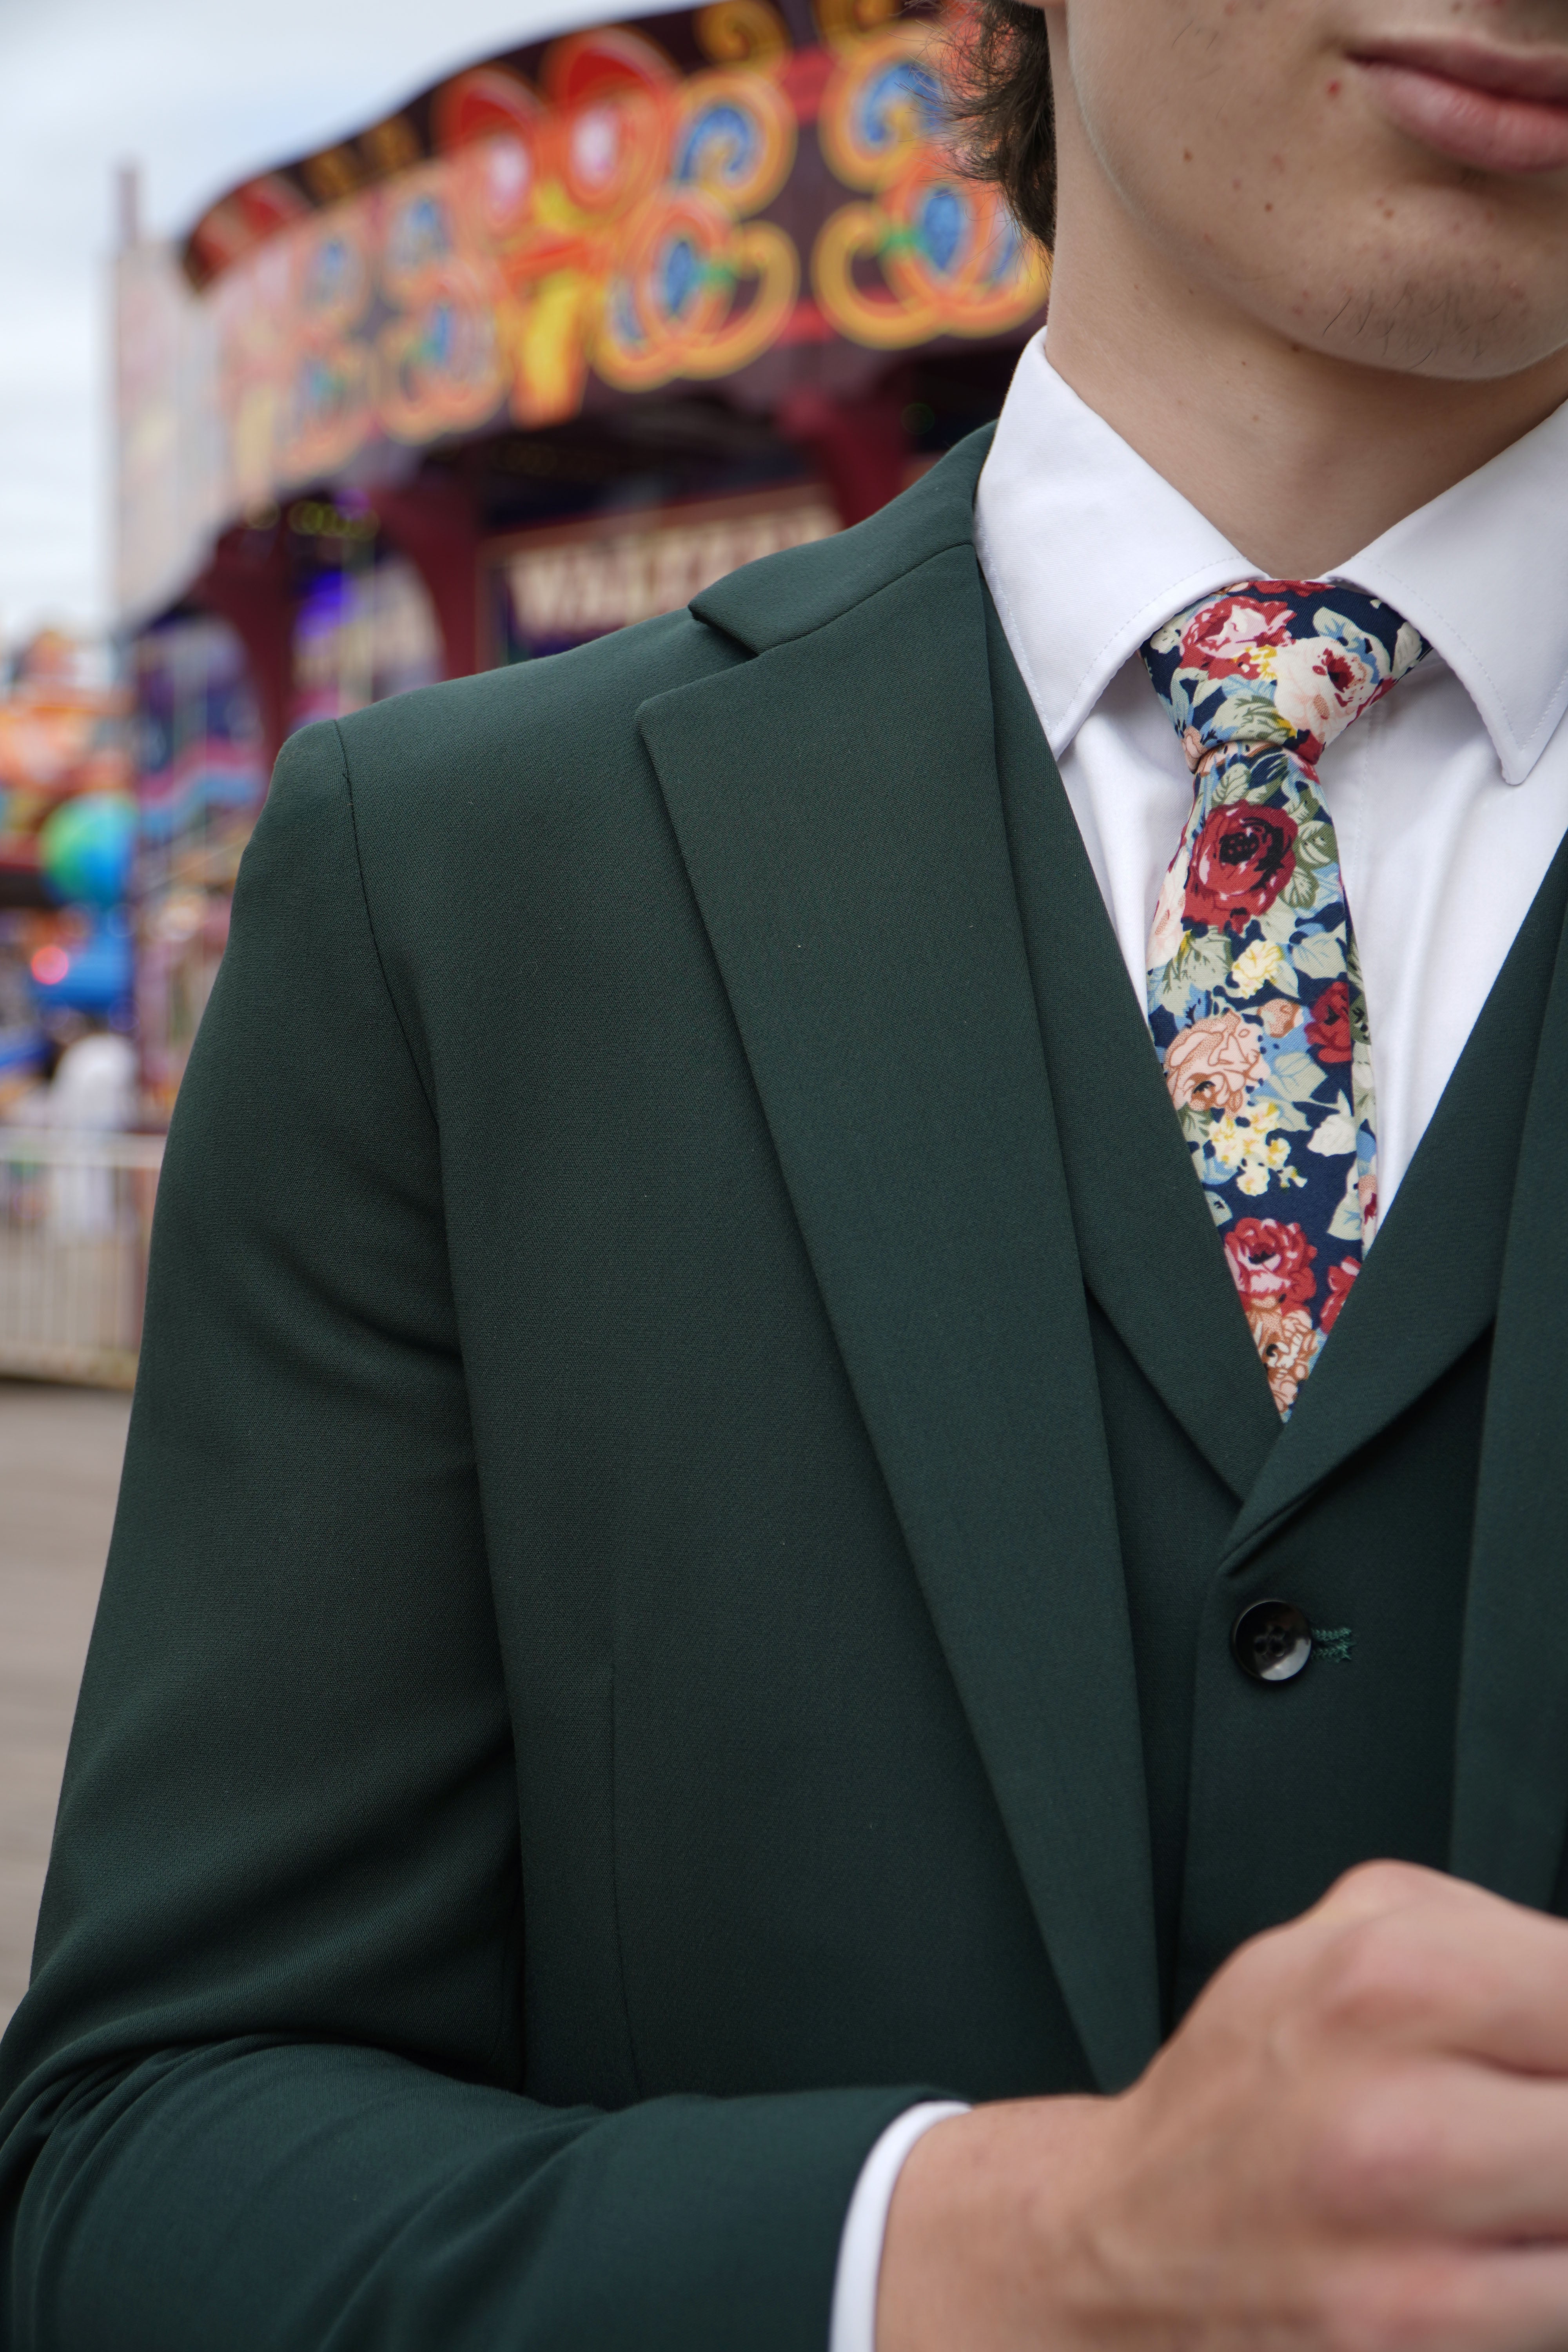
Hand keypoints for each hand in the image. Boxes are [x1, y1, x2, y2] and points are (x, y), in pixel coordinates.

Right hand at [879, 1862, 1567, 2351]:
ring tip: (1530, 2177)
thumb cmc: (1253, 2081)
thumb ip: (1491, 1932)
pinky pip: (1561, 2307)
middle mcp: (1398, 2125)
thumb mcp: (1346, 1933)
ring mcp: (1412, 2259)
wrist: (1132, 2240)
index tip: (1563, 2050)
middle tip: (1540, 2111)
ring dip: (1567, 2197)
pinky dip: (1551, 2274)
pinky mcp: (1423, 2349)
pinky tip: (1513, 2243)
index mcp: (1386, 1981)